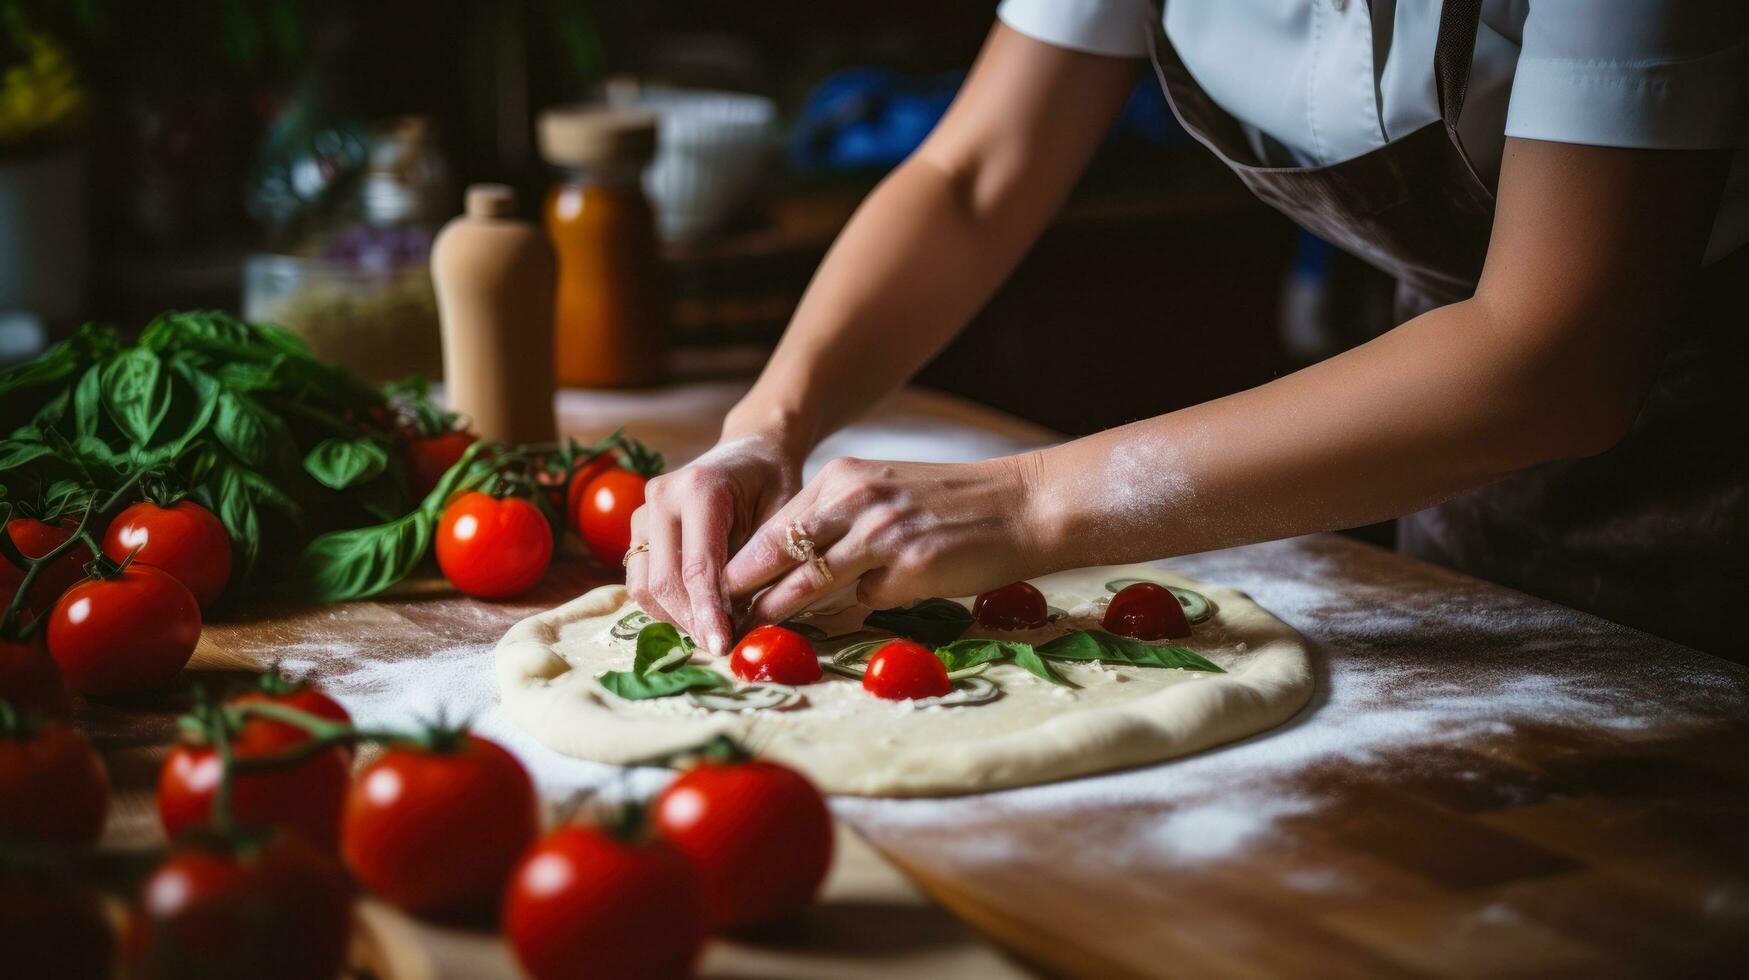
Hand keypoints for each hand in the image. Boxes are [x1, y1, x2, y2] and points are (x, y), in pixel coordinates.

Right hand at [626, 432, 802, 655]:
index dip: (709, 613)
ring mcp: (642, 513)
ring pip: (643, 586)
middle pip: (663, 582)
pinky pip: (641, 580)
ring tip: (712, 629)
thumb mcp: (781, 516)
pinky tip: (697, 612)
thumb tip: (742, 621)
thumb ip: (758, 563)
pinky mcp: (638, 529)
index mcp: (700, 489)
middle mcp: (661, 497)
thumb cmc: (773, 482)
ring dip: (675, 618)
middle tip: (722, 646)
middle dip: (691, 622)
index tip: (723, 647)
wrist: (749, 450)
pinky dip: (666, 604)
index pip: (698, 567)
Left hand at [722, 454, 1046, 625]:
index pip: (775, 524)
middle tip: (710, 617)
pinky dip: (850, 613)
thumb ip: (842, 522)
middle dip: (739, 587)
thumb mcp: (887, 493)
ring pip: (807, 579)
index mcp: (844, 478)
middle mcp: (854, 499)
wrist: (1027, 504)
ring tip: (744, 634)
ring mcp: (880, 532)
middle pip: (776, 549)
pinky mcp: (909, 566)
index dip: (743, 561)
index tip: (716, 590)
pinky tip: (840, 625)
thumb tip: (802, 570)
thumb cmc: (956, 504)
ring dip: (773, 611)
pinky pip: (863, 599)